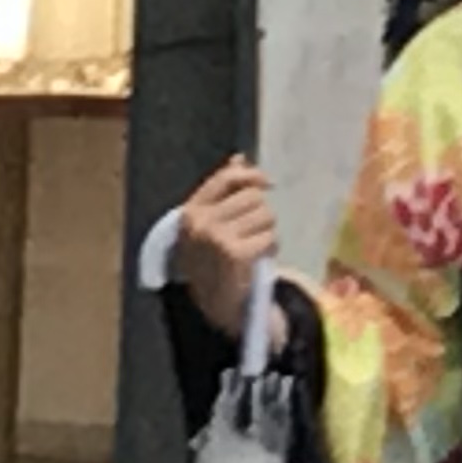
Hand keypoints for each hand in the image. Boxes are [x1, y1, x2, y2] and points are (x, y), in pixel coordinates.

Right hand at [172, 158, 276, 339]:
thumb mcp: (210, 224)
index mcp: (190, 211)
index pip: (225, 178)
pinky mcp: (234, 253)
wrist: (216, 304)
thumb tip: (240, 158)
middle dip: (261, 214)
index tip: (267, 182)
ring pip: (265, 216)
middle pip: (253, 197)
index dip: (250, 176)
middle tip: (251, 235)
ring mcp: (215, 237)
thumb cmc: (215, 261)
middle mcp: (199, 222)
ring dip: (267, 232)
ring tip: (253, 248)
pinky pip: (269, 237)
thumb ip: (223, 192)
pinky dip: (270, 249)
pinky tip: (258, 260)